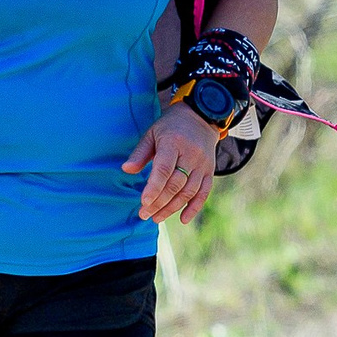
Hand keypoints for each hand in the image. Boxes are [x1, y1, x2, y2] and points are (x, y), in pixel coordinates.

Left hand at [123, 104, 219, 224]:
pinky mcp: (210, 171)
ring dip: (172, 208)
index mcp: (173, 143)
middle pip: (176, 184)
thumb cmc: (170, 127)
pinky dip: (194, 207)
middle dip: (159, 203)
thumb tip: (126, 170)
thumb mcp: (152, 133)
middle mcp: (191, 155)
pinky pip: (204, 193)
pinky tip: (182, 219)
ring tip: (156, 218)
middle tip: (144, 215)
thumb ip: (140, 153)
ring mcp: (203, 164)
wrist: (200, 117)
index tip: (144, 203)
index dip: (154, 188)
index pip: (164, 169)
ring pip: (188, 192)